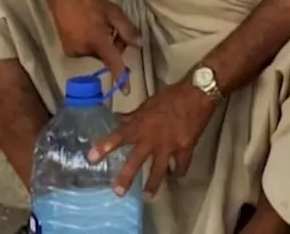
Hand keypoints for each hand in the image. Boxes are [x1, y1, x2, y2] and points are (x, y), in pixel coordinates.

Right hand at [47, 0, 140, 88]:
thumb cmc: (91, 3)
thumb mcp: (113, 12)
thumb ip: (127, 30)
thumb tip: (138, 44)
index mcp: (98, 40)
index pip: (112, 62)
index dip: (120, 77)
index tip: (126, 91)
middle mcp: (85, 49)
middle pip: (107, 57)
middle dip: (114, 48)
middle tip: (114, 31)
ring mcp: (75, 51)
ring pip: (97, 55)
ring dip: (102, 47)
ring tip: (98, 28)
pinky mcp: (68, 51)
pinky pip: (86, 54)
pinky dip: (91, 47)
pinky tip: (88, 32)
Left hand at [88, 82, 215, 197]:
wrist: (197, 94)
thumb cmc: (170, 97)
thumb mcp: (148, 104)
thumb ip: (132, 116)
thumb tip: (116, 119)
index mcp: (141, 125)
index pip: (119, 136)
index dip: (104, 146)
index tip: (92, 158)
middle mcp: (152, 138)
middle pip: (136, 161)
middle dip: (126, 177)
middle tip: (118, 191)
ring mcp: (169, 146)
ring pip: (159, 169)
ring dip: (152, 184)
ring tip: (147, 196)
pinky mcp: (185, 148)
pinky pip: (181, 165)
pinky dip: (179, 171)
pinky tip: (177, 177)